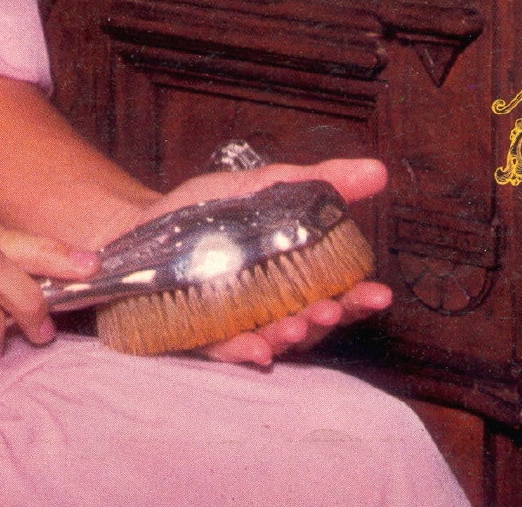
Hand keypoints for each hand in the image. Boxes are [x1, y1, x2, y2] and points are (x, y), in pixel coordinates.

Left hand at [109, 157, 393, 369]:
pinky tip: (256, 348)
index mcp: (296, 279)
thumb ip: (320, 181)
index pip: (339, 296)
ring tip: (297, 325)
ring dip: (289, 338)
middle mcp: (273, 309)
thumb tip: (378, 171)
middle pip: (311, 324)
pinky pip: (224, 350)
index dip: (360, 299)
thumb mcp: (266, 185)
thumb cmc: (209, 210)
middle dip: (326, 320)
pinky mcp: (200, 335)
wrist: (142, 223)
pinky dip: (241, 350)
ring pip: (273, 341)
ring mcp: (238, 324)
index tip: (379, 293)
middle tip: (332, 309)